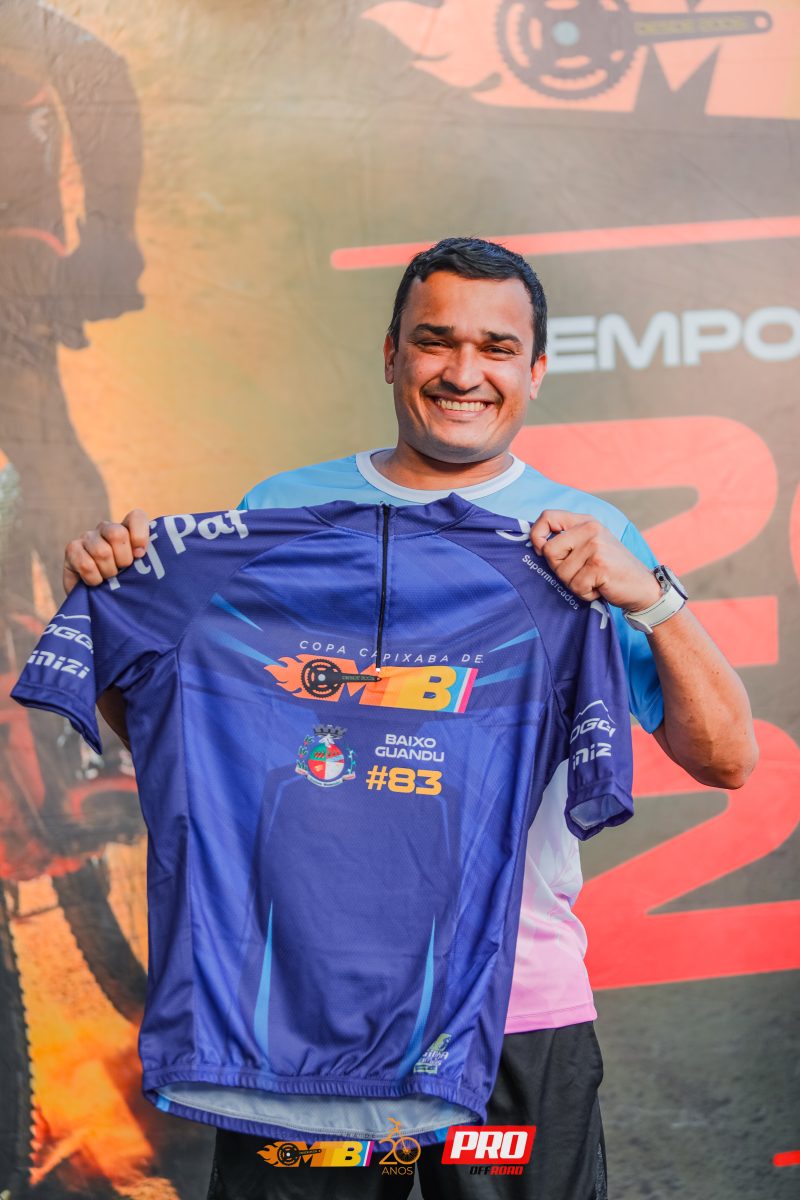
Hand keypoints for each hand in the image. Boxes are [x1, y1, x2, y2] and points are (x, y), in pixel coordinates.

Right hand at [63, 509, 150, 594]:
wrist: (96, 601)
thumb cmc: (125, 585)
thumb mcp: (141, 572)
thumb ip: (149, 560)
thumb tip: (144, 554)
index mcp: (127, 529)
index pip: (136, 517)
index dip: (140, 535)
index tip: (140, 555)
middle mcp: (107, 528)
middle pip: (117, 534)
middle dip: (123, 560)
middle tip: (122, 571)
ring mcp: (88, 537)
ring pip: (102, 551)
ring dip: (108, 572)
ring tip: (109, 578)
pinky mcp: (72, 549)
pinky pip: (85, 564)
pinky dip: (94, 578)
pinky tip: (95, 581)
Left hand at [528, 510, 662, 611]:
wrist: (643, 586)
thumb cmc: (611, 570)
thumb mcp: (591, 546)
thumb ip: (568, 540)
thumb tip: (536, 545)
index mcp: (585, 521)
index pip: (547, 516)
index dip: (536, 535)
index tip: (540, 551)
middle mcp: (590, 529)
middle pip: (549, 551)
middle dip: (559, 569)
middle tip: (581, 572)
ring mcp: (595, 546)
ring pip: (561, 573)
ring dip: (575, 584)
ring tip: (594, 580)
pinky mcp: (599, 565)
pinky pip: (575, 586)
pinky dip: (586, 593)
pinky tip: (600, 587)